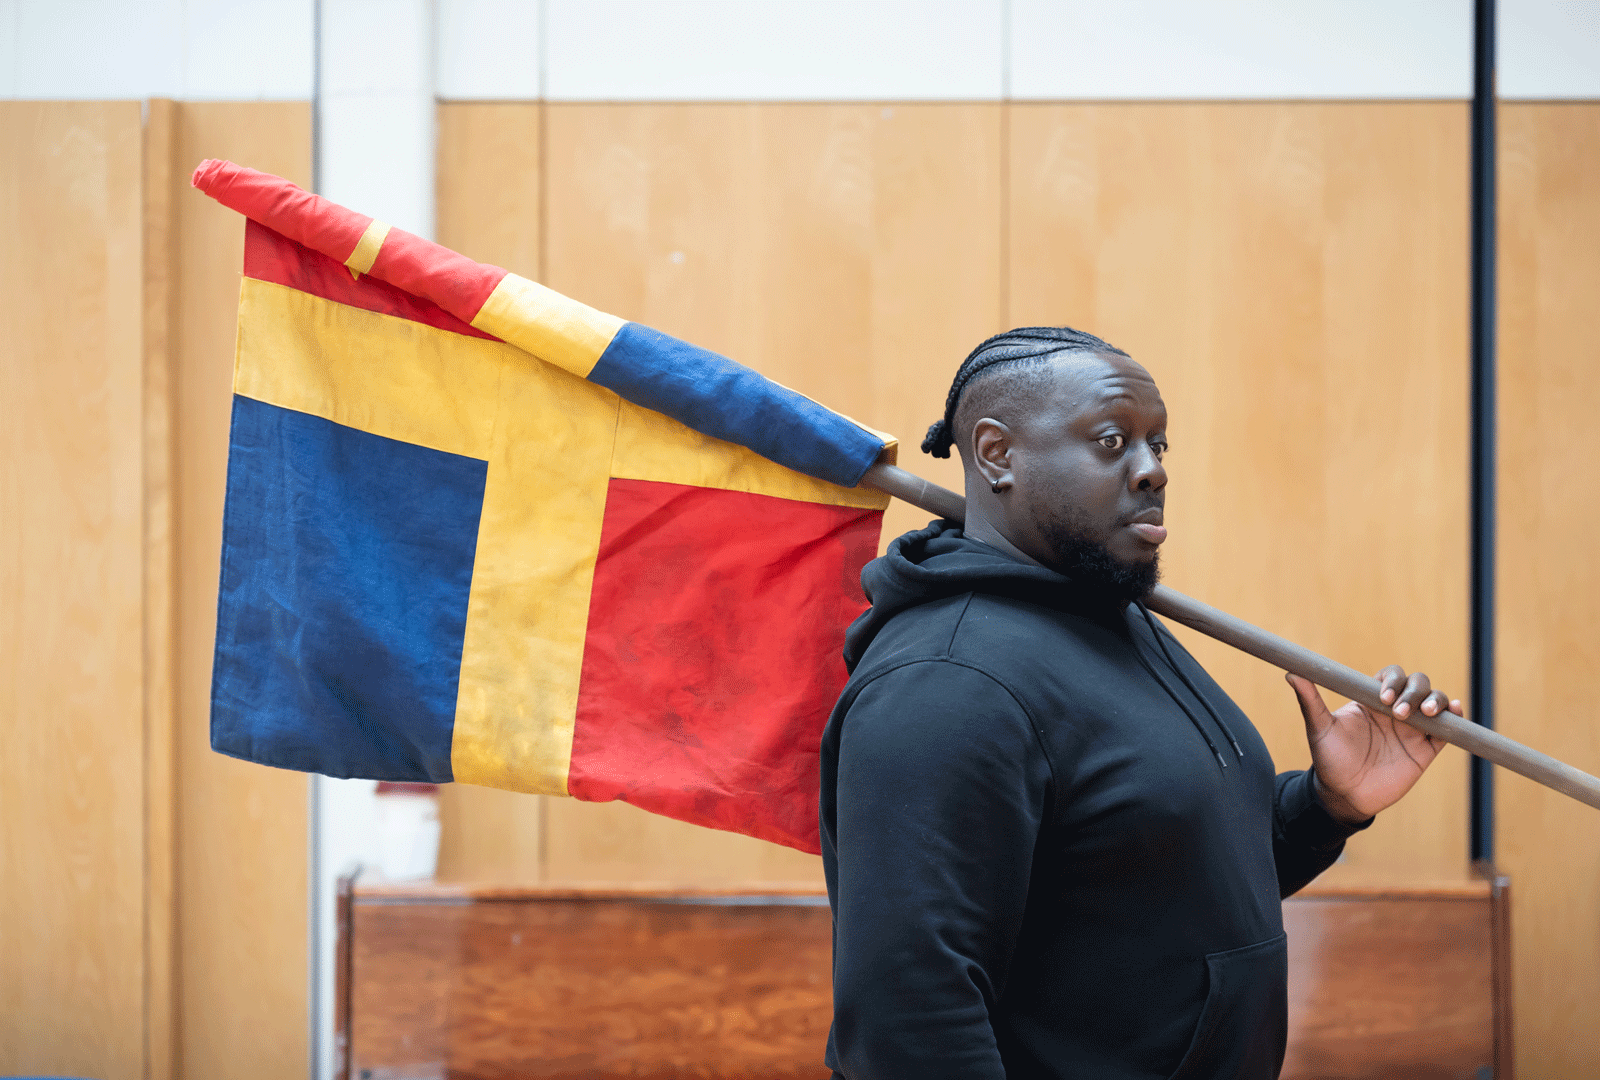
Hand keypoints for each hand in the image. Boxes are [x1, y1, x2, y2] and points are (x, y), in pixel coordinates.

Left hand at [1285, 666, 1462, 824]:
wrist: (1344, 795)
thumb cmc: (1329, 759)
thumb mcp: (1319, 728)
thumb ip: (1310, 701)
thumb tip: (1290, 672)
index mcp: (1372, 701)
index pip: (1391, 676)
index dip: (1392, 680)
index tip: (1382, 696)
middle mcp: (1395, 711)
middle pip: (1417, 684)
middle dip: (1414, 691)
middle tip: (1397, 712)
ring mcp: (1413, 729)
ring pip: (1435, 702)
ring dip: (1435, 700)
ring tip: (1424, 713)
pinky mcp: (1426, 750)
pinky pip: (1447, 730)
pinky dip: (1454, 718)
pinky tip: (1454, 711)